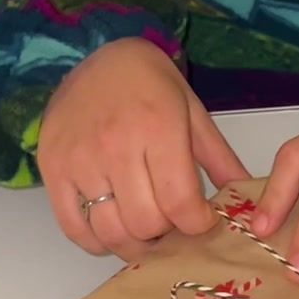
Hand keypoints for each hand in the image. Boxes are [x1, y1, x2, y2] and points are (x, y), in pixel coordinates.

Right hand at [37, 37, 246, 260]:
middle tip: (172, 223)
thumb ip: (220, 159)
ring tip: (146, 231)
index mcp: (158, 129)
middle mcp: (115, 146)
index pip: (180, 203)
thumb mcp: (193, 113)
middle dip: (166, 233)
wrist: (100, 55)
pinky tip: (113, 230)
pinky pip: (74, 228)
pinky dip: (96, 241)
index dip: (197, 224)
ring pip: (110, 231)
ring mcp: (79, 159)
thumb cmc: (152, 84)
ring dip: (133, 243)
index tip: (201, 221)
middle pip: (145, 223)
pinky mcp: (52, 169)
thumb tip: (246, 197)